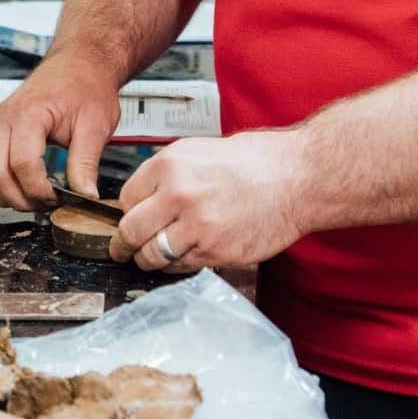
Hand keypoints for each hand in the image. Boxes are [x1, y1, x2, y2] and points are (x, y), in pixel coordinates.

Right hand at [0, 58, 121, 210]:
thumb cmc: (87, 87)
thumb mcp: (96, 125)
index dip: (38, 190)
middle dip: (19, 198)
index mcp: (29, 114)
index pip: (23, 165)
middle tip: (44, 203)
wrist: (79, 64)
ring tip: (27, 197)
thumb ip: (86, 162)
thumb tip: (85, 195)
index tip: (56, 199)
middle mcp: (4, 118)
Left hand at [109, 130, 313, 272]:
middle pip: (130, 230)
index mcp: (170, 164)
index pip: (126, 197)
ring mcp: (196, 227)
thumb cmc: (256, 162)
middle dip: (123, 243)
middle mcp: (178, 195)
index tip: (130, 217)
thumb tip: (143, 198)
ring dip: (148, 259)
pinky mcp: (214, 252)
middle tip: (121, 249)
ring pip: (152, 255)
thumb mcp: (200, 152)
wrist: (297, 178)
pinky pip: (180, 267)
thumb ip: (168, 174)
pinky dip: (177, 265)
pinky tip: (184, 256)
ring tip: (149, 257)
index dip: (128, 210)